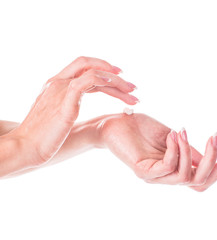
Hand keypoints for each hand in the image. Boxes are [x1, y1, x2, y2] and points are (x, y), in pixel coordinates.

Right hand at [11, 56, 138, 166]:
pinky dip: (105, 81)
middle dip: (114, 74)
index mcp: (55, 84)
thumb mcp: (55, 115)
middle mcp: (58, 82)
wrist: (25, 147)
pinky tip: (118, 89)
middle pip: (90, 67)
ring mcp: (61, 89)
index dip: (103, 70)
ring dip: (117, 82)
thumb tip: (76, 110)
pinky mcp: (65, 100)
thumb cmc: (41, 137)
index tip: (119, 77)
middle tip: (133, 87)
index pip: (82, 68)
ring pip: (94, 73)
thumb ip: (66, 106)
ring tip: (133, 93)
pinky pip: (88, 80)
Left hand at [97, 113, 216, 191]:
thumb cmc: (142, 128)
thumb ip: (188, 150)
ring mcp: (154, 176)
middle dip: (210, 161)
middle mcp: (165, 177)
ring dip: (189, 150)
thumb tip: (209, 157)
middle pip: (197, 182)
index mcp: (173, 170)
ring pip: (184, 175)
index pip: (199, 182)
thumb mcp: (172, 138)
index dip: (215, 173)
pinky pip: (168, 166)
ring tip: (182, 131)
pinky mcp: (144, 171)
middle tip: (213, 138)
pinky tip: (173, 134)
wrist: (116, 122)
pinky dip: (175, 149)